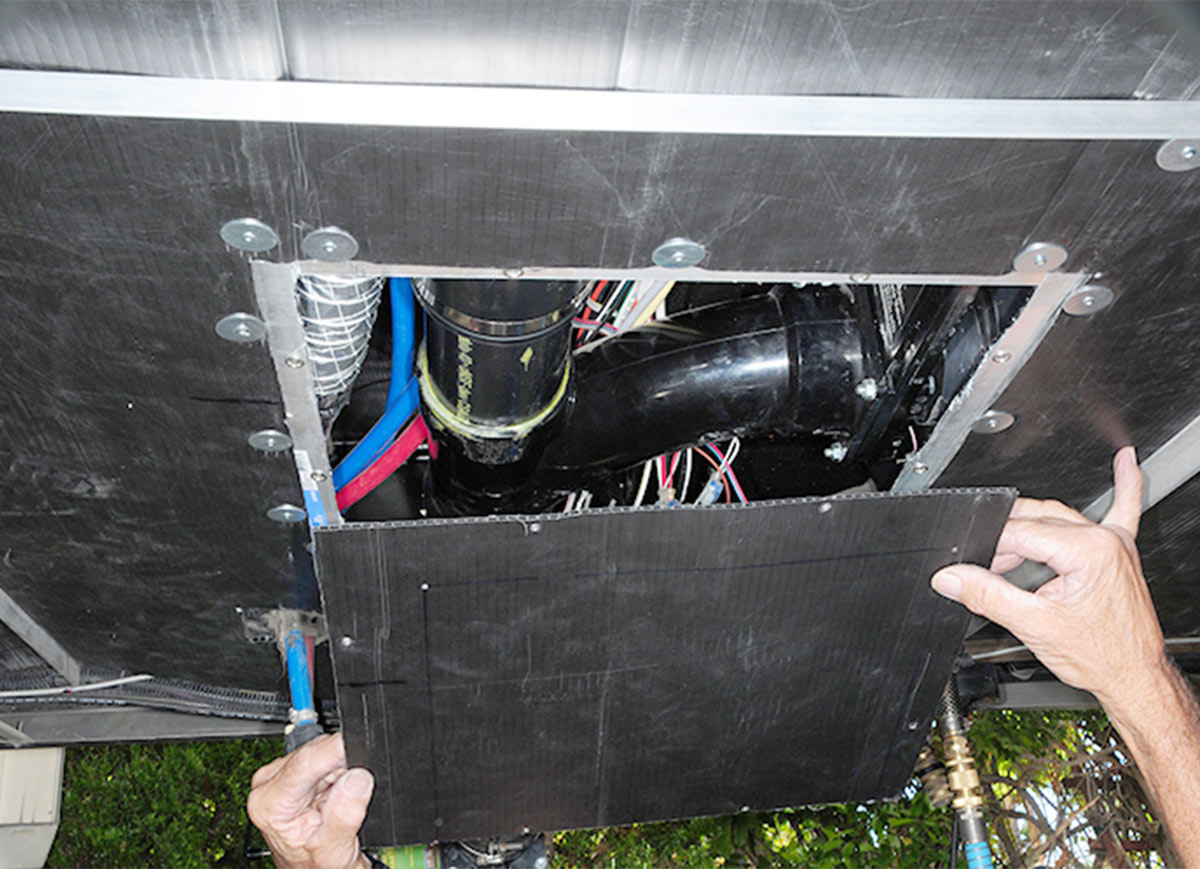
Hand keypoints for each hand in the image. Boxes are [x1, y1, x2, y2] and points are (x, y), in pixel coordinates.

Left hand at [246, 732, 373, 868]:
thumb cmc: (316, 866)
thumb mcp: (334, 850)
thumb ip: (344, 816)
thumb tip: (356, 779)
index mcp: (269, 804)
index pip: (306, 763)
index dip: (337, 751)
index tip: (361, 746)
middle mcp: (268, 785)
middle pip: (315, 751)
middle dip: (341, 763)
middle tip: (355, 788)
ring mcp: (279, 775)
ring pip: (321, 750)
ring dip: (339, 766)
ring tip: (340, 796)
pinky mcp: (292, 770)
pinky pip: (322, 755)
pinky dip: (336, 768)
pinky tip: (334, 790)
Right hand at [930, 446, 1166, 706]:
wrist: (1136, 678)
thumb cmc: (1101, 657)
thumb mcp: (1034, 626)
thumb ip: (987, 595)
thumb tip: (950, 576)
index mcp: (1087, 551)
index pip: (1020, 533)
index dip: (989, 548)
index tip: (967, 564)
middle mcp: (1105, 540)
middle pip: (1035, 520)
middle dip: (1003, 542)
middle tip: (981, 567)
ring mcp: (1115, 544)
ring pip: (1058, 516)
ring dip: (1028, 529)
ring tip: (1004, 551)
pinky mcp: (1120, 552)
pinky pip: (1124, 510)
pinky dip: (1125, 485)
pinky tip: (1126, 462)